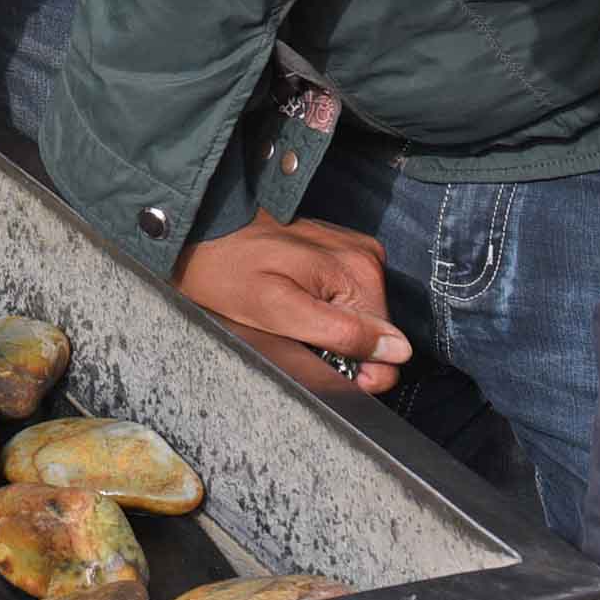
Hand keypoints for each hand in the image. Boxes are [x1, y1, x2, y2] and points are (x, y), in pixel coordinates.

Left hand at [173, 213, 412, 394]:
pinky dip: (325, 309)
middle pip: (376, 330)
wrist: (200, 230)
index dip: (365, 369)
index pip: (390, 345)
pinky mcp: (337, 249)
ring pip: (361, 315)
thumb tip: (398, 350)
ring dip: (333, 329)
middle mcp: (364, 255)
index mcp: (359, 271)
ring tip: (293, 320)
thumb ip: (342, 332)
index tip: (330, 369)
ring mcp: (352, 248)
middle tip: (299, 339)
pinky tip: (296, 304)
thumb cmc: (229, 271)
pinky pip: (346, 295)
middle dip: (345, 347)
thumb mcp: (280, 312)